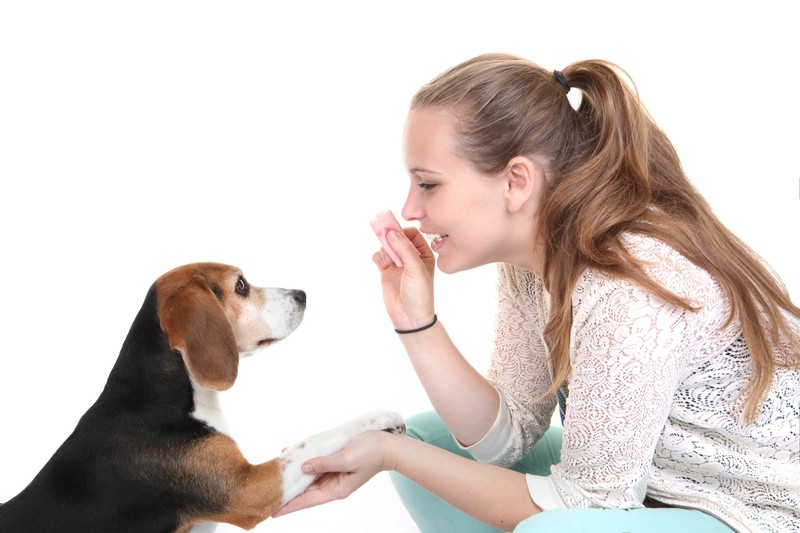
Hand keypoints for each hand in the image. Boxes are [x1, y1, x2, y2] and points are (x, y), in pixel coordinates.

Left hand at [273, 430, 392, 516]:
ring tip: (275, 475)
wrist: (387, 444)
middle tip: (267, 493)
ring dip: (294, 474)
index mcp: (336, 489)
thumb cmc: (371, 453)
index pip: (307, 501)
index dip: (290, 505)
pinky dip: (303, 460)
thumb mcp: (347, 459)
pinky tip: (292, 455)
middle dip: (288, 491)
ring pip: (308, 477)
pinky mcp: (334, 462)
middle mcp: (332, 484)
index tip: (273, 512)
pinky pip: (315, 464)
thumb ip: (325, 463)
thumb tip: (304, 467)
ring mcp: (333, 474)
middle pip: (305, 491)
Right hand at [373, 227, 435, 330]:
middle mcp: (411, 257)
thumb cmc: (419, 293)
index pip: (412, 234)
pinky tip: (381, 265)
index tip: (393, 233)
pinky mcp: (387, 272)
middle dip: (390, 237)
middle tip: (382, 235)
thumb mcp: (416, 269)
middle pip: (397, 238)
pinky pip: (379, 258)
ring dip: (384, 249)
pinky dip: (377, 257)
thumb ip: (404, 249)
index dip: (402, 232)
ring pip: (387, 246)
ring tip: (387, 260)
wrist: (410, 317)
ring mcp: (398, 264)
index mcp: (424, 254)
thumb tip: (391, 232)